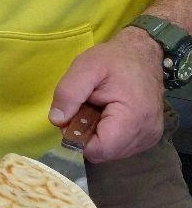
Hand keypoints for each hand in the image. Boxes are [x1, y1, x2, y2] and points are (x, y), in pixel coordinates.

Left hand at [50, 28, 164, 162]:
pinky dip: (109, 136)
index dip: (78, 138)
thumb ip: (68, 94)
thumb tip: (57, 120)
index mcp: (133, 118)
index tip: (76, 115)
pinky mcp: (148, 137)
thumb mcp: (85, 68)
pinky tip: (110, 116)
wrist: (142, 53)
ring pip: (110, 153)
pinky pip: (120, 148)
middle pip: (102, 153)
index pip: (98, 150)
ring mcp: (149, 137)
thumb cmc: (114, 59)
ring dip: (97, 136)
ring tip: (100, 110)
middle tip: (87, 109)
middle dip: (87, 136)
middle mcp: (146, 134)